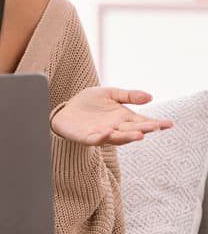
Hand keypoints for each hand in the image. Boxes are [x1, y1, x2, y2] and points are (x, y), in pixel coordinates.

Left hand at [50, 86, 174, 145]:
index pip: (143, 121)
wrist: (66, 110)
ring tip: (140, 134)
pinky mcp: (87, 137)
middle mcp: (116, 128)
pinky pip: (96, 139)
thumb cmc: (89, 103)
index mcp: (123, 117)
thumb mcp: (110, 94)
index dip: (156, 123)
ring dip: (128, 136)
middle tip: (156, 126)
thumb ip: (128, 95)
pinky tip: (107, 132)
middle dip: (145, 128)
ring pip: (118, 138)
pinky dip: (102, 137)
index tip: (169, 123)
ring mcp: (102, 134)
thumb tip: (151, 96)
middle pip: (133, 130)